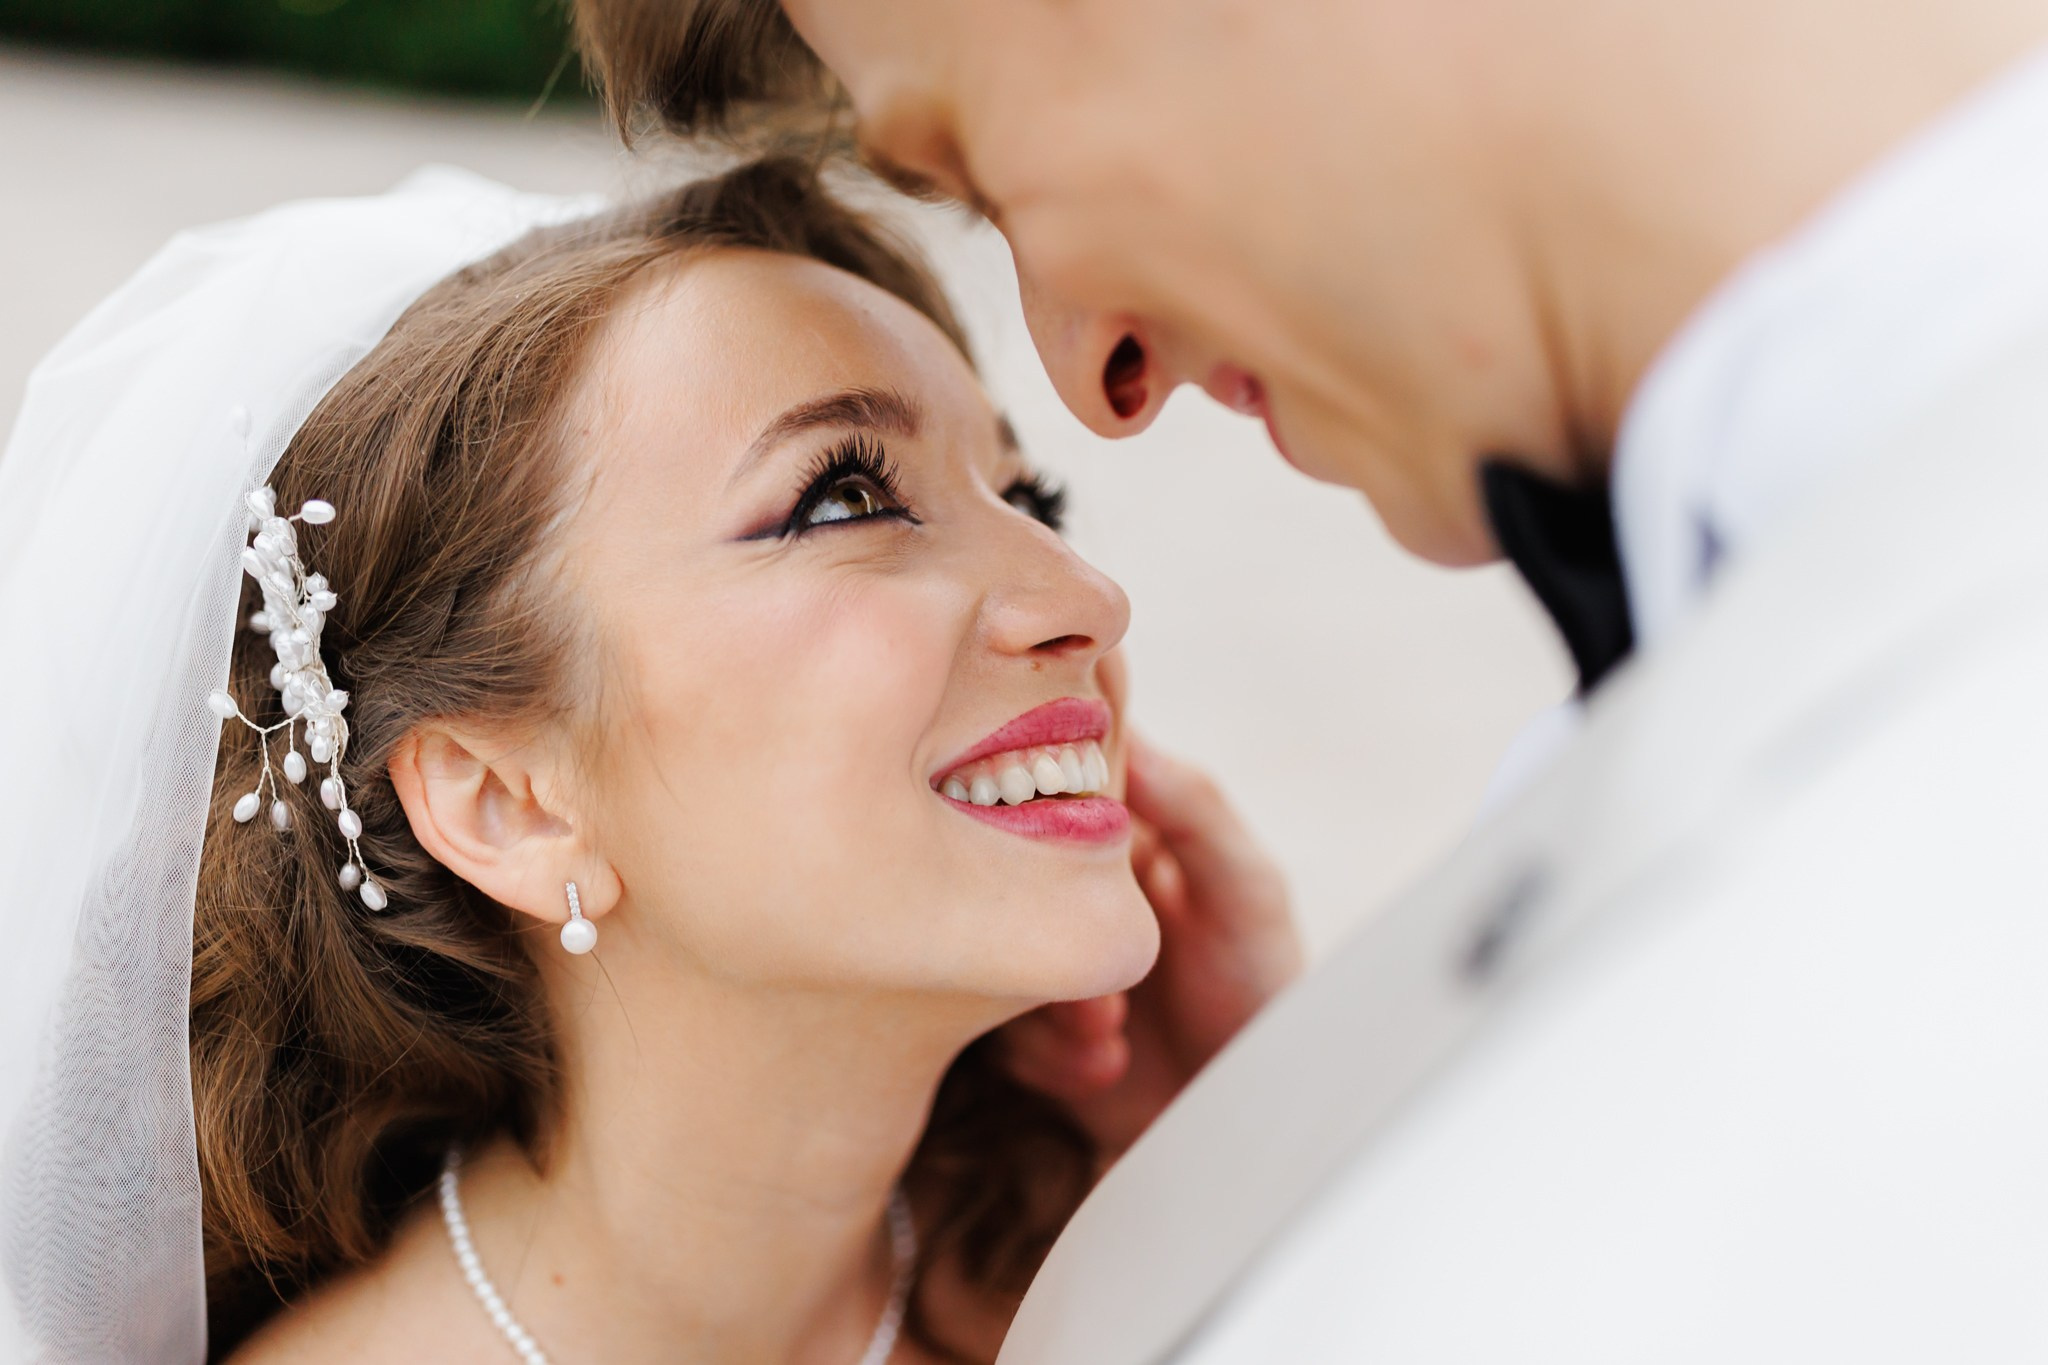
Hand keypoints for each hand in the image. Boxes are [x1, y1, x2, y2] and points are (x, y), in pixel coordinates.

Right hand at [999, 735, 1303, 1160]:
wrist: (1251, 1107)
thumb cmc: (1262, 986)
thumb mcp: (1247, 892)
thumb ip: (1195, 809)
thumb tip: (1124, 730)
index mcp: (1119, 829)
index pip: (1051, 778)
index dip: (1034, 803)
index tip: (1040, 843)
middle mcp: (1066, 886)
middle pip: (999, 874)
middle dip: (1041, 935)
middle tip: (1102, 984)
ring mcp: (1039, 954)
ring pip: (987, 955)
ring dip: (1046, 1005)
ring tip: (1113, 1031)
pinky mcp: (1021, 1025)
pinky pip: (989, 1031)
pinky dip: (1047, 1056)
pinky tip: (1107, 1065)